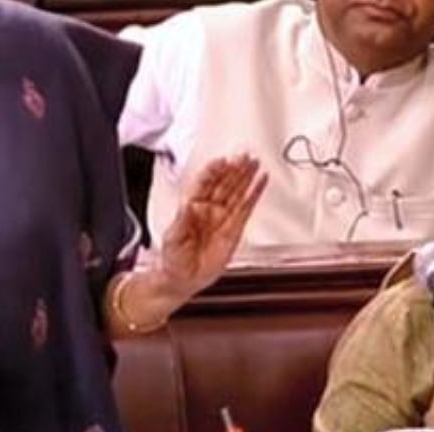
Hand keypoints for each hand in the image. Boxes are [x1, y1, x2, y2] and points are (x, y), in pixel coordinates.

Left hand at [156, 154, 266, 297]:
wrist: (182, 278)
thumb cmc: (172, 258)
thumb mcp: (173, 237)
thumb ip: (182, 220)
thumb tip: (189, 204)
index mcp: (191, 207)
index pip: (204, 183)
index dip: (213, 172)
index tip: (221, 161)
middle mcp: (208, 209)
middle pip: (224, 184)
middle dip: (234, 169)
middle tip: (244, 156)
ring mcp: (222, 218)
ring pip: (236, 192)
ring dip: (245, 177)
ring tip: (255, 163)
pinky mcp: (234, 229)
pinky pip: (246, 208)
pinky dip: (254, 195)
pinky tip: (260, 183)